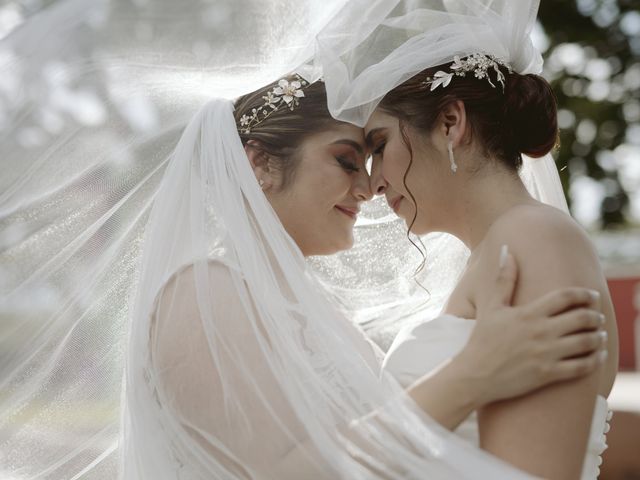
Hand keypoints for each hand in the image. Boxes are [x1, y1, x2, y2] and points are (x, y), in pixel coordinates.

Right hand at [456, 246, 606, 407]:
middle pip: (582, 318)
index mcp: (528, 313)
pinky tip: (596, 357)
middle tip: (597, 316)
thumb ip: (504, 280)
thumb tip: (507, 251)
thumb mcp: (492, 307)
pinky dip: (595, 360)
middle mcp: (540, 332)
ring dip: (598, 337)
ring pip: (587, 342)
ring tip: (599, 335)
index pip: (566, 297)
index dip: (584, 294)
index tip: (592, 295)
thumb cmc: (482, 340)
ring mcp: (546, 354)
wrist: (475, 375)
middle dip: (596, 316)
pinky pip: (582, 367)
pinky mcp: (548, 374)